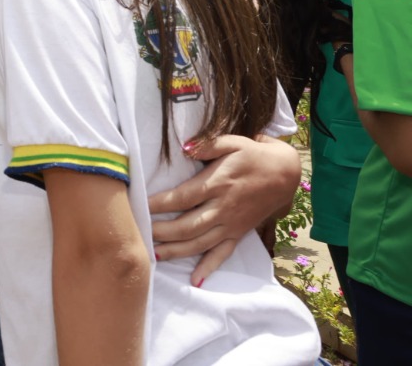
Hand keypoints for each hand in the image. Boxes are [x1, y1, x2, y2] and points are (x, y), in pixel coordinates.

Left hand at [148, 134, 300, 285]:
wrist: (285, 173)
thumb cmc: (253, 155)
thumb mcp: (232, 142)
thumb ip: (208, 145)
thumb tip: (185, 147)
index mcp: (218, 184)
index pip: (183, 198)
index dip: (160, 204)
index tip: (140, 206)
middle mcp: (223, 208)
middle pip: (188, 225)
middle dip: (162, 232)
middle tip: (138, 234)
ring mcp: (232, 224)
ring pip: (201, 243)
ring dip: (177, 251)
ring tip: (154, 255)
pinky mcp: (239, 233)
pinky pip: (223, 253)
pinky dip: (209, 268)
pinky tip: (195, 281)